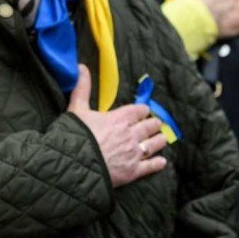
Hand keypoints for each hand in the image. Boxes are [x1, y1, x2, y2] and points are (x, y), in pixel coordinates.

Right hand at [68, 65, 166, 186]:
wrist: (75, 163)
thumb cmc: (76, 135)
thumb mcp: (76, 108)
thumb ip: (82, 88)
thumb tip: (81, 67)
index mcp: (119, 118)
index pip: (138, 111)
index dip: (143, 110)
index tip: (145, 110)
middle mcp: (130, 134)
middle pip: (149, 127)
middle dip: (153, 124)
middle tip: (156, 124)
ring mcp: (134, 153)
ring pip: (153, 144)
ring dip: (159, 140)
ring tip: (163, 139)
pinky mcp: (133, 171)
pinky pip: (150, 166)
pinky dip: (157, 163)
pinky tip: (162, 162)